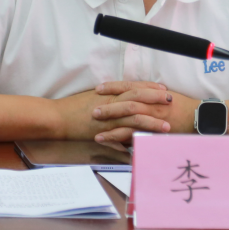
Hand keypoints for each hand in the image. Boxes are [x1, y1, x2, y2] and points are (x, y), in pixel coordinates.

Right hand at [53, 81, 169, 140]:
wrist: (57, 117)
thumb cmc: (72, 107)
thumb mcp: (92, 97)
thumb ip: (108, 98)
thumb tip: (120, 98)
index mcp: (109, 93)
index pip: (133, 87)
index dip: (149, 88)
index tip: (162, 89)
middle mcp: (111, 102)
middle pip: (138, 97)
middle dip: (155, 99)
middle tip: (171, 100)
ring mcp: (109, 116)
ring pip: (135, 116)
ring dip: (152, 121)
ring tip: (166, 126)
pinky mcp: (105, 131)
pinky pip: (124, 134)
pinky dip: (136, 137)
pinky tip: (148, 142)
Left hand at [91, 81, 198, 142]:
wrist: (200, 117)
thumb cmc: (183, 106)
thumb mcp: (166, 95)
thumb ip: (150, 94)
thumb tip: (134, 93)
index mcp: (153, 92)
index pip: (130, 86)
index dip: (113, 86)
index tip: (99, 88)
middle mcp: (152, 103)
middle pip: (126, 102)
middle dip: (109, 106)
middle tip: (93, 110)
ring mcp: (154, 118)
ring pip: (129, 120)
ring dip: (111, 126)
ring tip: (96, 131)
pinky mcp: (156, 132)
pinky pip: (137, 136)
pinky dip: (123, 139)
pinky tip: (111, 143)